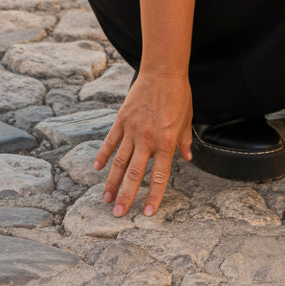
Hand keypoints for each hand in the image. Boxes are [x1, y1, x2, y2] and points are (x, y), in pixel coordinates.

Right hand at [94, 69, 192, 216]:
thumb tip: (187, 158)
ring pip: (120, 162)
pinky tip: (97, 168)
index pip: (160, 176)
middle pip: (135, 174)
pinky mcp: (122, 120)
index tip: (147, 213)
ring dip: (112, 182)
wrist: (163, 70)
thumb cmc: (178, 94)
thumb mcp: (187, 119)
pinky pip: (110, 141)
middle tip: (118, 215)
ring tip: (106, 199)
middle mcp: (148, 139)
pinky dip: (103, 155)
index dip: (154, 196)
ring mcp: (133, 130)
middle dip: (126, 196)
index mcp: (166, 142)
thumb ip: (185, 140)